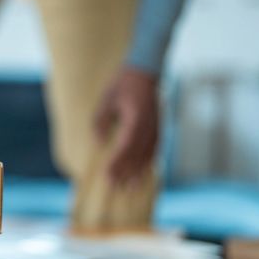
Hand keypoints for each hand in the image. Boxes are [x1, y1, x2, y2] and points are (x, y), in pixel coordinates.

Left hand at [94, 67, 158, 185]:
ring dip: (138, 172)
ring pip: (148, 155)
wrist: (146, 70)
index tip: (108, 176)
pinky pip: (155, 150)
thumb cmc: (124, 83)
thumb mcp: (107, 99)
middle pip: (138, 155)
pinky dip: (148, 163)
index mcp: (137, 119)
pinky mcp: (159, 127)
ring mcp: (157, 127)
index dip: (117, 164)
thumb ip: (101, 120)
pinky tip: (143, 173)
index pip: (126, 147)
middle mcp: (150, 126)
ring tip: (130, 188)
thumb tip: (98, 142)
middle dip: (126, 173)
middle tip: (115, 188)